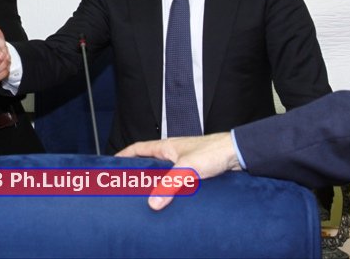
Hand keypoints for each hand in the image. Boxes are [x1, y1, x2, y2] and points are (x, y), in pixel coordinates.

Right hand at [116, 132, 241, 210]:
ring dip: (156, 181)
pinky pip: (176, 180)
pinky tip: (171, 199)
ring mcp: (184, 162)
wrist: (237, 153)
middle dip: (138, 171)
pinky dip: (170, 188)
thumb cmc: (213, 151)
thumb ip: (169, 185)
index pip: (139, 148)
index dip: (125, 154)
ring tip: (146, 195)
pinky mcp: (195, 171)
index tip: (113, 162)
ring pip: (164, 172)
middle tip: (127, 183)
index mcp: (167, 147)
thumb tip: (153, 203)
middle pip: (149, 161)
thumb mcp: (187, 169)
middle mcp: (174, 153)